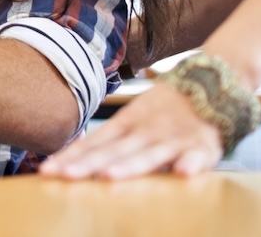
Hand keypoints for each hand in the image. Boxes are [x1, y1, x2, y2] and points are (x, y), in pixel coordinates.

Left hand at [39, 82, 222, 178]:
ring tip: (109, 175)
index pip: (94, 143)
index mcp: (126, 124)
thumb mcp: (131, 120)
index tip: (48, 170)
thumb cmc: (164, 112)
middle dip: (89, 163)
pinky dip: (192, 163)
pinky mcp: (203, 146)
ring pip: (149, 153)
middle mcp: (145, 130)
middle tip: (66, 175)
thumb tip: (71, 156)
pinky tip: (183, 173)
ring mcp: (173, 138)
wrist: (212, 86)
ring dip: (130, 164)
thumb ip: (107, 141)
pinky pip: (198, 156)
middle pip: (114, 149)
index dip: (71, 156)